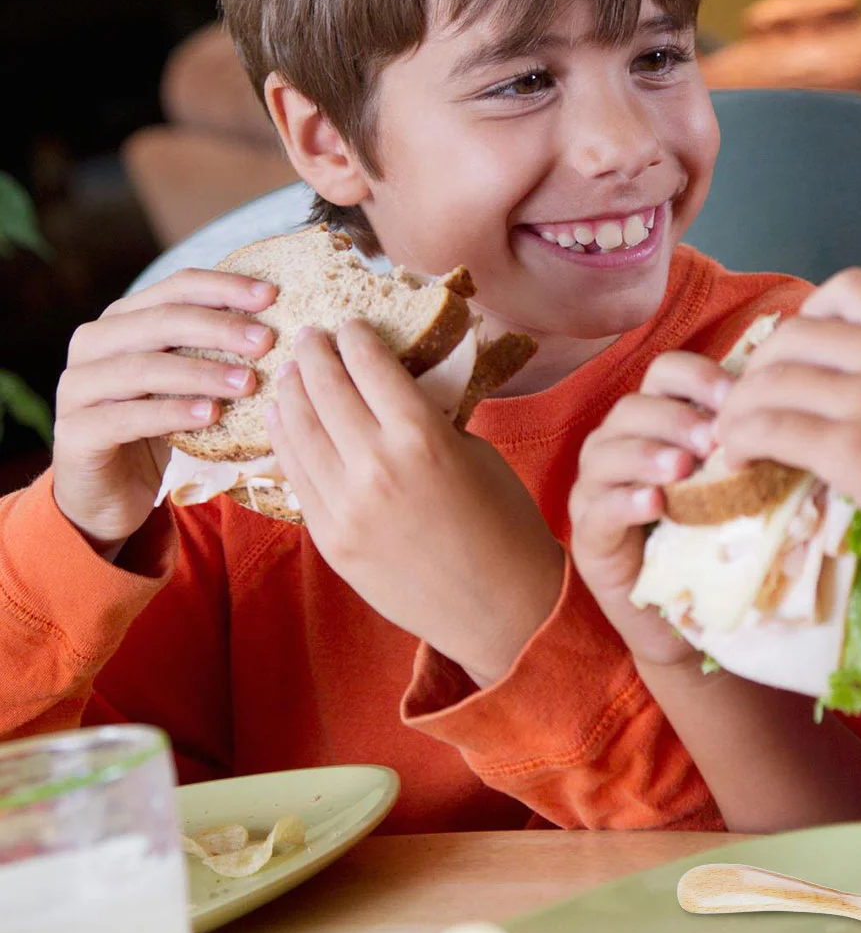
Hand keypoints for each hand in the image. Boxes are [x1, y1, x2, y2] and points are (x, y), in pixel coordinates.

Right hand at [52, 270, 277, 549]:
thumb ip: (217, 351)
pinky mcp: (75, 432)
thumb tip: (284, 325)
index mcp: (123, 319)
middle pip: (160, 321)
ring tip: (248, 382)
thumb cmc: (160, 427)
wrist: (108, 492)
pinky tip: (210, 415)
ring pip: (142, 368)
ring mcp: (77, 387)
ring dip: (201, 372)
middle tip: (266, 341)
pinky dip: (171, 413)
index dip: (224, 287)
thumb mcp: (189, 382)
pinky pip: (126, 417)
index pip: (176, 287)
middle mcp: (94, 344)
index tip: (271, 296)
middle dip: (219, 327)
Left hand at [266, 322, 563, 687]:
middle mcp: (376, 466)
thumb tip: (393, 388)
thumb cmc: (505, 523)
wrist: (502, 608)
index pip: (370, 366)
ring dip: (291, 393)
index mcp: (422, 437)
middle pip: (325, 390)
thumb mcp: (476, 453)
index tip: (350, 325)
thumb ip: (429, 418)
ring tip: (291, 373)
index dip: (355, 338)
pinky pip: (296, 478)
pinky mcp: (331, 540)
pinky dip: (286, 441)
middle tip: (310, 335)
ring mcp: (346, 507)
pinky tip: (284, 420)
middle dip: (315, 353)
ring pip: (298, 431)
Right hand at [569, 351, 729, 665]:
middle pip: (632, 407)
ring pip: (604, 451)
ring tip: (681, 470)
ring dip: (645, 454)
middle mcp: (618, 445)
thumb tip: (789, 413)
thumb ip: (747, 448)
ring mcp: (596, 489)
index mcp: (657, 421)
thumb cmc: (717, 542)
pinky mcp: (588, 536)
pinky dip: (623, 501)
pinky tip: (654, 505)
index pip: (664, 372)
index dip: (696, 376)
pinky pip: (597, 508)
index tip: (735, 397)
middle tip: (713, 441)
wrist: (691, 617)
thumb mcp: (737, 485)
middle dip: (675, 419)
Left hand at [718, 269, 860, 603]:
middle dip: (754, 370)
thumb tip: (848, 400)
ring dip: (736, 410)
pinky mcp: (852, 447)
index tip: (791, 357)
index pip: (845, 287)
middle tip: (744, 405)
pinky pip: (770, 428)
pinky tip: (738, 460)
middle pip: (790, 335)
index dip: (803, 316)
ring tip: (727, 437)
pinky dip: (741, 442)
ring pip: (770, 382)